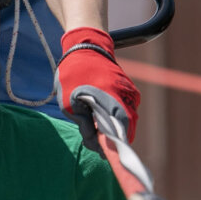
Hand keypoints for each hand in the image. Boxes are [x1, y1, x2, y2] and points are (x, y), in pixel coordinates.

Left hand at [55, 26, 139, 148]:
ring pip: (127, 123)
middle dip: (111, 140)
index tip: (102, 153)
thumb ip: (84, 125)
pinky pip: (126, 112)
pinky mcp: (131, 91)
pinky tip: (100, 113)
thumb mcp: (69, 102)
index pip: (119, 135)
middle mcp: (127, 99)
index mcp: (112, 101)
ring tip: (94, 123)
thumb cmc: (74, 73)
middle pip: (125, 132)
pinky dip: (116, 118)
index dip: (112, 149)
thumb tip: (95, 143)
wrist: (87, 46)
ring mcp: (131, 95)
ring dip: (113, 129)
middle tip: (93, 139)